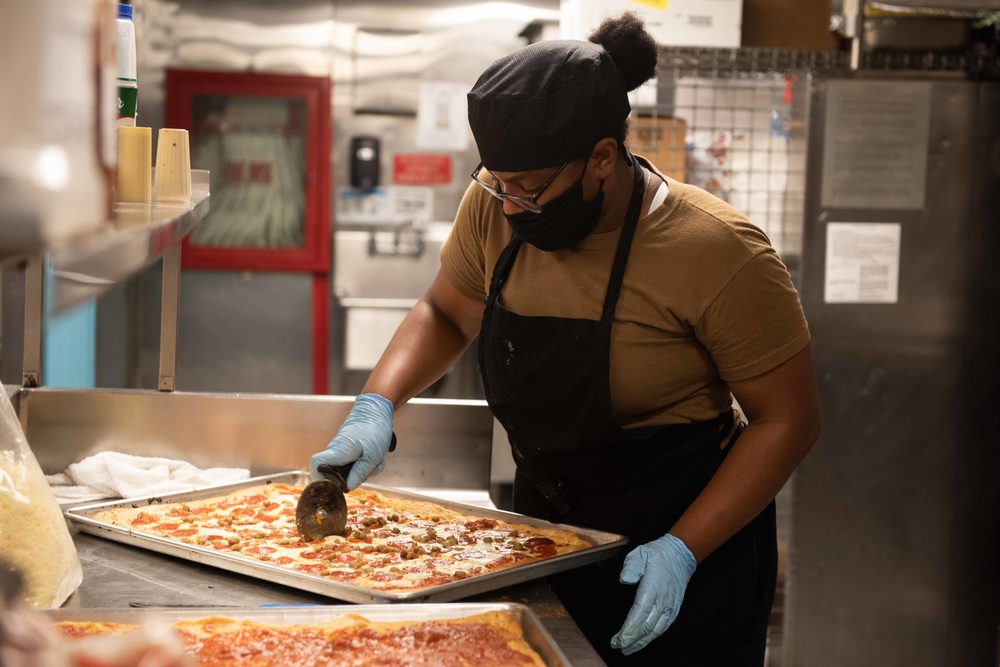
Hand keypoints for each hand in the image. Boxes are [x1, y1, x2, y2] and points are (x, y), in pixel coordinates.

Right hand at [309, 393, 393, 489]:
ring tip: (376, 459)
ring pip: (350, 469)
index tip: (332, 485)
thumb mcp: (373, 455)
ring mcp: (343, 449)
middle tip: (368, 469)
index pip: (315, 464)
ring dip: (365, 469)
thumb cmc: (374, 429)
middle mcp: (337, 450)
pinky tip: (377, 456)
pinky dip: (368, 462)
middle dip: (354, 477)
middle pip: (336, 473)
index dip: (318, 477)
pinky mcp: (351, 449)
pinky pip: (357, 463)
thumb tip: (349, 486)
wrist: (378, 410)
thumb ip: (360, 473)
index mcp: (338, 451)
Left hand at [610, 533, 696, 654]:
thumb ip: (632, 566)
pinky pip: (664, 627)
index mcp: (653, 586)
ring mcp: (670, 606)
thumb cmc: (657, 555)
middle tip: (618, 646)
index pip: (640, 612)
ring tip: (628, 649)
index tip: (619, 638)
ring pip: (656, 630)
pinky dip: (653, 636)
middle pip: (647, 625)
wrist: (680, 555)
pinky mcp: (674, 609)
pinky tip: (644, 641)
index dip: (630, 628)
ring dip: (642, 641)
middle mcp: (663, 600)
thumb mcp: (640, 553)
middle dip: (632, 639)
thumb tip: (625, 580)